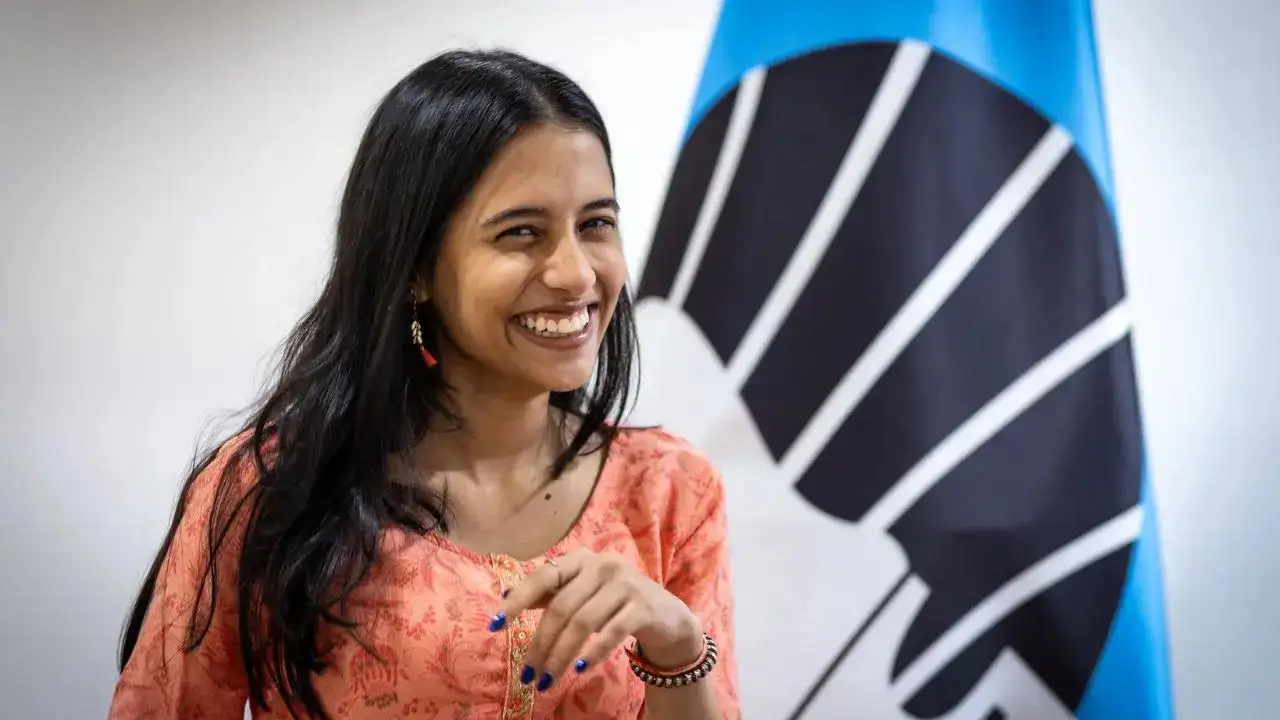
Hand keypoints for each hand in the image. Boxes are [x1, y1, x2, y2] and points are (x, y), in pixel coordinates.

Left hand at [491, 547, 704, 691]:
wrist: (666, 616)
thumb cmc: (615, 603)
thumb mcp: (583, 593)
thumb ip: (551, 593)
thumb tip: (507, 597)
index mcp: (581, 559)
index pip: (543, 577)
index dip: (517, 600)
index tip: (495, 625)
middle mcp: (602, 565)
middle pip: (562, 607)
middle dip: (541, 644)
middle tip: (528, 674)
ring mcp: (625, 584)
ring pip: (583, 623)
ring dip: (560, 656)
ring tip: (547, 681)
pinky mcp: (643, 607)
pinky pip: (611, 633)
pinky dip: (592, 653)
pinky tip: (579, 669)